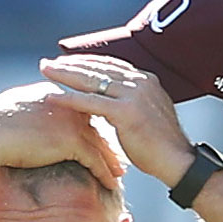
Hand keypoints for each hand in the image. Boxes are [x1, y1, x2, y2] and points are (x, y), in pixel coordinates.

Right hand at [0, 80, 127, 184]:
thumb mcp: (10, 107)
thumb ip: (24, 108)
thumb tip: (20, 114)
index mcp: (56, 95)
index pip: (79, 110)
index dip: (89, 125)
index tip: (98, 136)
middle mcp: (69, 106)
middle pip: (95, 126)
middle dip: (108, 141)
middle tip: (119, 154)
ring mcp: (73, 122)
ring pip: (100, 144)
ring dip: (112, 160)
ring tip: (120, 172)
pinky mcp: (72, 141)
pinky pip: (95, 160)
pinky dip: (106, 173)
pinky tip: (113, 184)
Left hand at [39, 54, 196, 184]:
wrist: (178, 160)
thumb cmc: (160, 144)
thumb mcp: (147, 113)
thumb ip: (130, 102)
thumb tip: (112, 101)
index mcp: (146, 80)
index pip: (110, 65)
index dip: (86, 62)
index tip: (65, 61)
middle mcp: (141, 82)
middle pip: (99, 68)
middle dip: (71, 64)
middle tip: (47, 63)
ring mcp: (134, 95)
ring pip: (92, 80)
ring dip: (65, 74)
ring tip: (45, 71)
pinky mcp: (126, 112)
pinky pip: (91, 102)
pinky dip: (69, 98)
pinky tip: (52, 97)